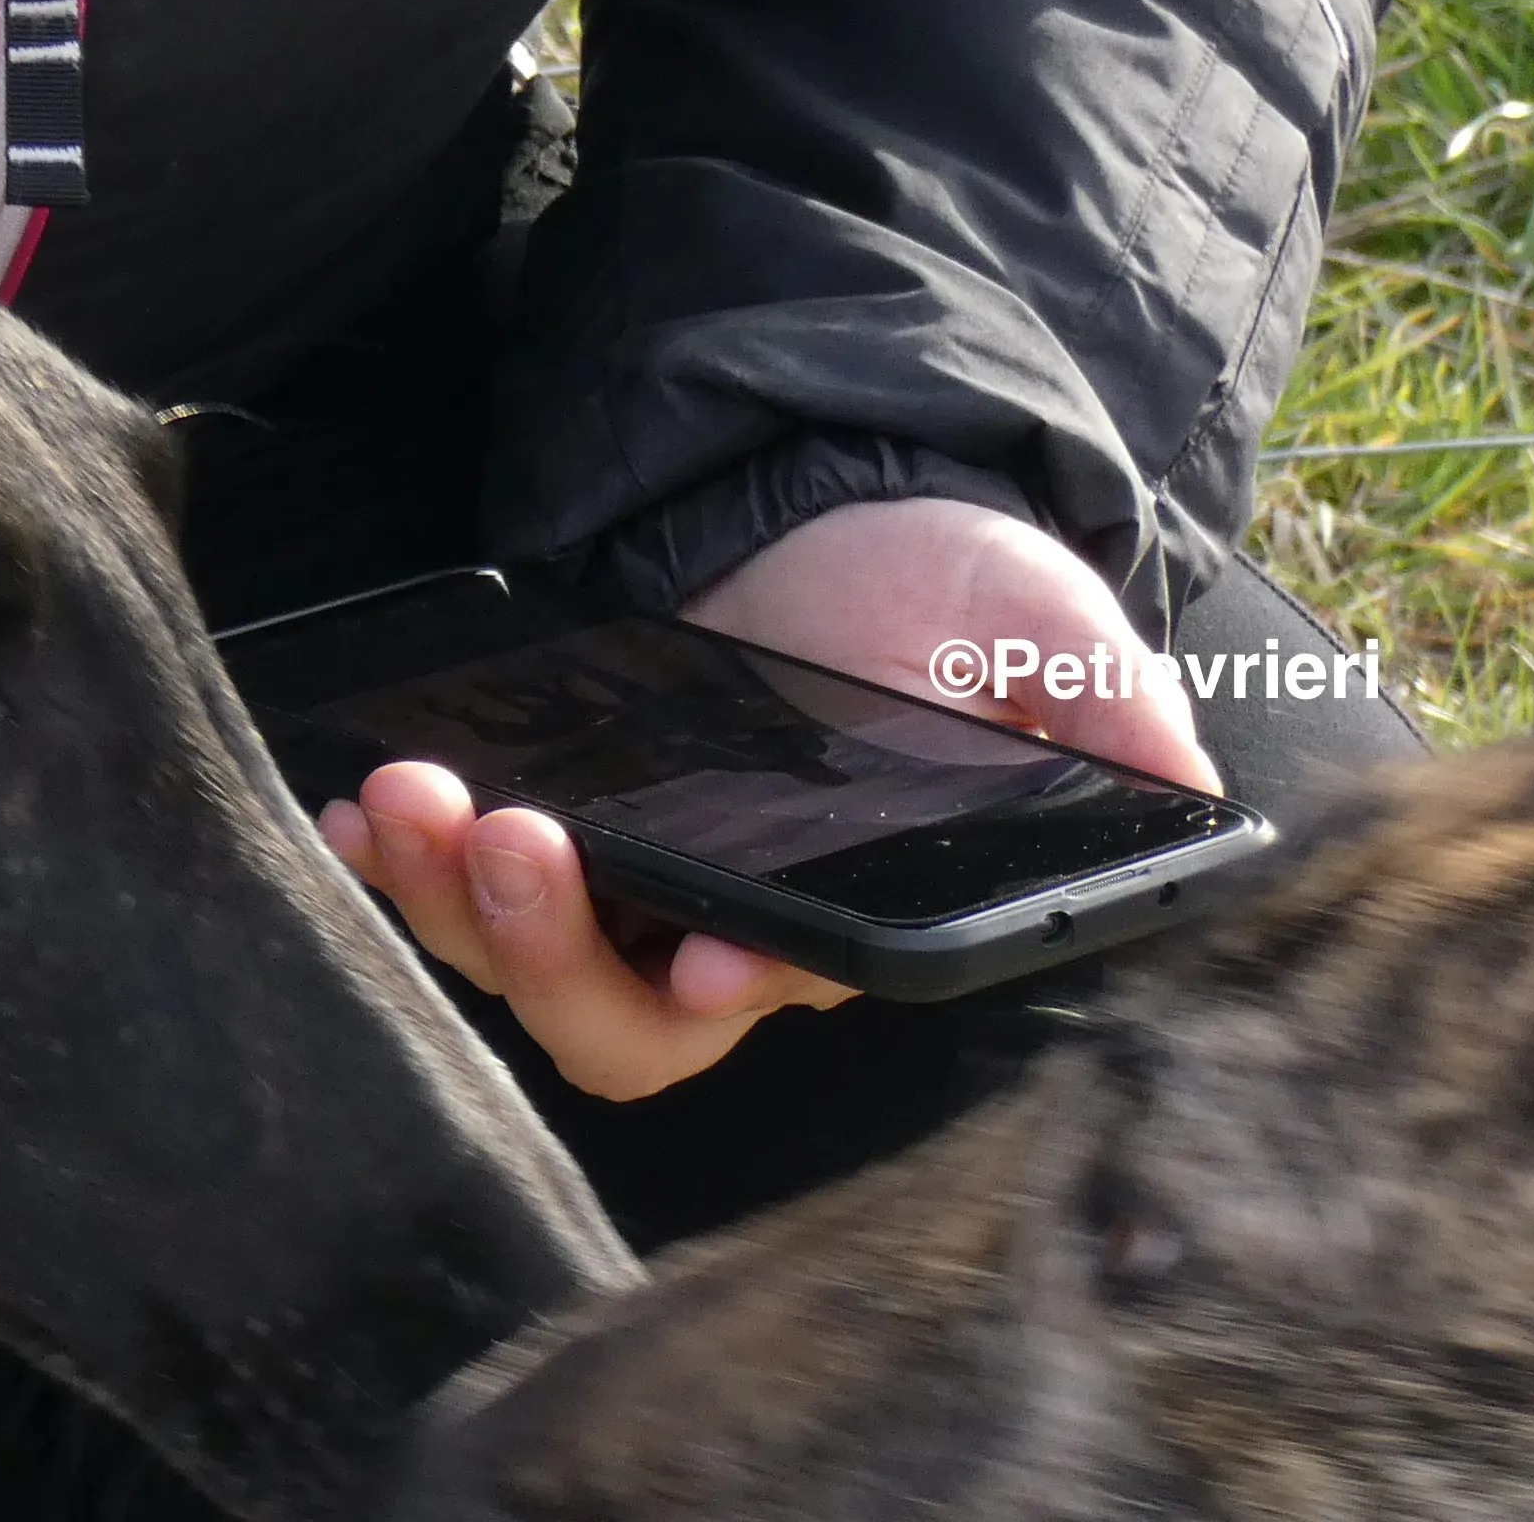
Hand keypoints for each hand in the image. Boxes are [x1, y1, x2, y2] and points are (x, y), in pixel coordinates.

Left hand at [321, 496, 1210, 1102]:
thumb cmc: (951, 597)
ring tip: (408, 798)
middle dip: (541, 946)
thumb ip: (1107, 708)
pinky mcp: (544, 820)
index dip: (725, 986)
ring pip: (515, 956)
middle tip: (502, 836)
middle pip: (617, 1015)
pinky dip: (392, 858)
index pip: (776, 993)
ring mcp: (619, 884)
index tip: (701, 947)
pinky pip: (449, 883)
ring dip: (441, 896)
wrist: (837, 519)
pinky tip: (356, 807)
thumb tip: (1176, 782)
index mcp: (845, 915)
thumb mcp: (1045, 631)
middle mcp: (722, 931)